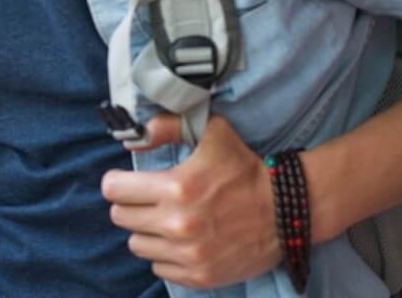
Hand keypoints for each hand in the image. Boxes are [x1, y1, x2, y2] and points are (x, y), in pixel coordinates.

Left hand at [101, 113, 282, 289]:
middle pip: (120, 217)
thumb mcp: (210, 131)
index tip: (128, 181)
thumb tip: (133, 138)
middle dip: (131, 205)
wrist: (288, 209)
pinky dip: (165, 255)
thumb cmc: (245, 167)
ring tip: (167, 220)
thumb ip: (166, 126)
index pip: (113, 189)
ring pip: (136, 244)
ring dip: (147, 231)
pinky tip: (182, 241)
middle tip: (150, 200)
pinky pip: (159, 268)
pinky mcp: (201, 276)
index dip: (118, 182)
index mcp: (175, 187)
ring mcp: (189, 254)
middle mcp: (178, 224)